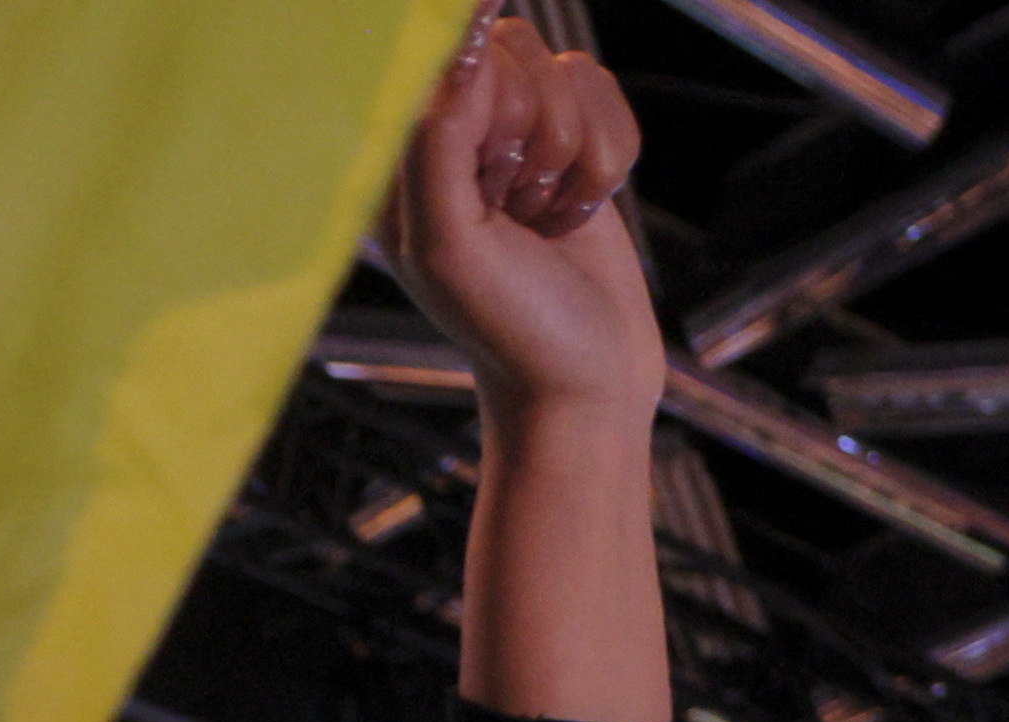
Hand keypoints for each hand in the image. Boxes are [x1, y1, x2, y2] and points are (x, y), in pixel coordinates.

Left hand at [376, 13, 660, 429]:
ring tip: (546, 218)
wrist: (586, 384)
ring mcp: (518, 130)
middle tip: (518, 212)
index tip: (496, 178)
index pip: (447, 52)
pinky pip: (605, 96)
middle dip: (535, 139)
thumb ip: (438, 137)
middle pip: (513, 49)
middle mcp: (455, 126)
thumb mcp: (449, 240)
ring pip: (567, 72)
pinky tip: (575, 213)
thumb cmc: (508, 327)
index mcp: (402, 145)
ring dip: (574, 157)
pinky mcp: (572, 142)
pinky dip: (606, 162)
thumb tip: (463, 51)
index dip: (487, 104)